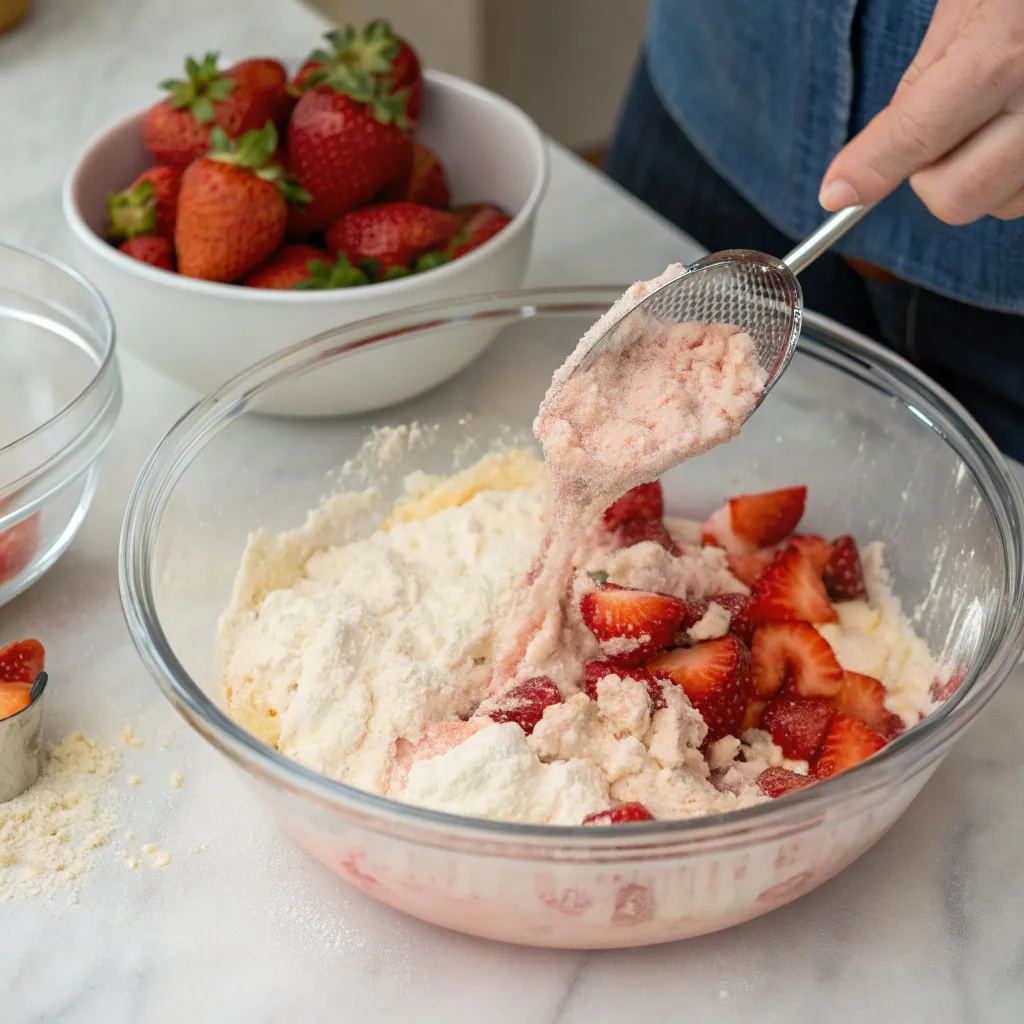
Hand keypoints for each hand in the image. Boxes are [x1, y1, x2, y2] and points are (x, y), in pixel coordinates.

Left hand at [819, 0, 1023, 223]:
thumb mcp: (967, 5)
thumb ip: (923, 81)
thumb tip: (874, 156)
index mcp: (1005, 51)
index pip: (917, 137)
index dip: (868, 169)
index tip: (837, 192)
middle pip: (955, 196)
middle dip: (930, 174)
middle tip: (939, 128)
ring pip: (1000, 204)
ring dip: (979, 177)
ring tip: (995, 114)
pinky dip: (1015, 176)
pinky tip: (1019, 129)